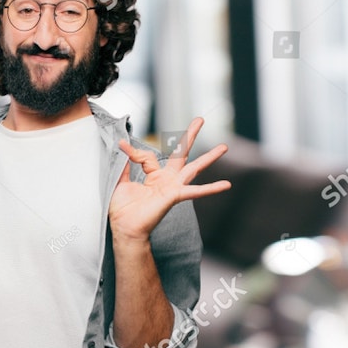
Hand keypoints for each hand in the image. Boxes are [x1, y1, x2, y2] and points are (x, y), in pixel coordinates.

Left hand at [109, 117, 229, 240]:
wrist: (124, 227)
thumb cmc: (122, 209)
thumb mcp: (120, 182)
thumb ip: (124, 165)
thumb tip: (121, 145)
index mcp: (154, 177)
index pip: (147, 156)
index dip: (132, 150)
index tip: (121, 144)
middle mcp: (167, 180)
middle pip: (181, 153)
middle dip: (190, 136)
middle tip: (200, 119)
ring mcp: (173, 187)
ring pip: (194, 168)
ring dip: (209, 157)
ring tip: (224, 147)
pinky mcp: (174, 196)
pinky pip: (194, 191)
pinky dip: (210, 188)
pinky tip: (226, 184)